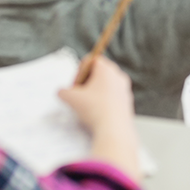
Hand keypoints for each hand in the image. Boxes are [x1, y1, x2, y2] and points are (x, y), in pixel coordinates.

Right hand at [59, 57, 140, 180]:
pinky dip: (103, 103)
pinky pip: (112, 98)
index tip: (75, 85)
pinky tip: (97, 114)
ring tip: (87, 106)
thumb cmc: (95, 110)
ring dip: (94, 94)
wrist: (114, 129)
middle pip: (98, 73)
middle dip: (86, 83)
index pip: (90, 60)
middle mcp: (118, 77)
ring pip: (105, 86)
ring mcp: (125, 90)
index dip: (79, 71)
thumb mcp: (71, 98)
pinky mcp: (127, 103)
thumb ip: (63, 91)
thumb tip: (62, 93)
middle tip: (79, 95)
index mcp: (107, 69)